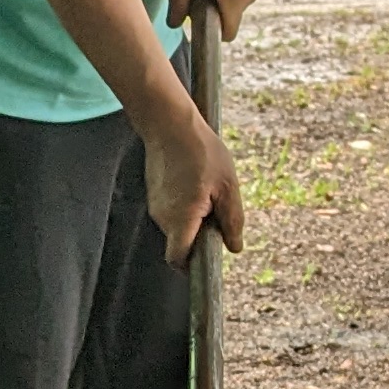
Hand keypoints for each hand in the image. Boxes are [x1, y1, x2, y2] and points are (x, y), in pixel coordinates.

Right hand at [143, 95, 242, 266]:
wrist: (169, 123)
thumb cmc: (202, 152)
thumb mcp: (228, 187)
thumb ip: (232, 221)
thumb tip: (234, 248)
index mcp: (181, 219)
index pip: (178, 259)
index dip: (191, 265)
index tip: (208, 258)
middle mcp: (162, 217)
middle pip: (181, 242)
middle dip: (200, 235)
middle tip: (217, 208)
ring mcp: (155, 205)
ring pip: (177, 225)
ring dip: (194, 218)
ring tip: (206, 189)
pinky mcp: (154, 194)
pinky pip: (172, 210)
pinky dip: (185, 205)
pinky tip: (194, 180)